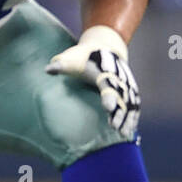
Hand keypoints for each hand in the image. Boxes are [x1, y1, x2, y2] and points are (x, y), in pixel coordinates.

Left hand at [46, 25, 140, 139]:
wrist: (104, 47)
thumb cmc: (84, 56)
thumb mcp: (71, 58)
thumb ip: (61, 65)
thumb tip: (47, 69)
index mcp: (104, 72)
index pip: (108, 85)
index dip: (109, 96)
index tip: (107, 107)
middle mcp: (119, 79)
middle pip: (122, 98)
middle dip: (120, 113)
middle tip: (115, 128)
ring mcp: (127, 85)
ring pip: (131, 104)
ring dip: (128, 118)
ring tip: (123, 134)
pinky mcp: (131, 91)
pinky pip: (134, 106)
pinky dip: (133, 117)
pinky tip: (129, 131)